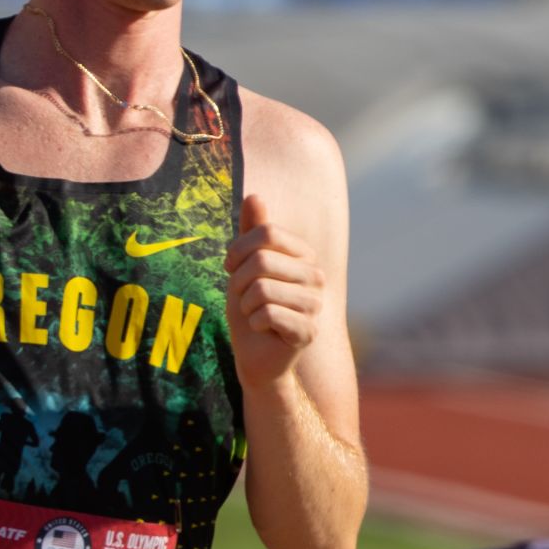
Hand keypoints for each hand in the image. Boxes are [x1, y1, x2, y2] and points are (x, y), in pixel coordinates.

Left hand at [223, 191, 326, 381]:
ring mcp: (316, 304)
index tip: (232, 268)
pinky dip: (253, 323)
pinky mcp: (308, 331)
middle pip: (261, 260)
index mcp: (304, 255)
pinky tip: (263, 330)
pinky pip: (267, 315)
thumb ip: (250, 232)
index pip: (266, 232)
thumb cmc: (249, 305)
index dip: (238, 250)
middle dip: (239, 281)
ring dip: (245, 305)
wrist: (254, 352)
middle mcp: (316, 276)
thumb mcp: (243, 265)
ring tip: (255, 314)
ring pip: (261, 289)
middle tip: (243, 297)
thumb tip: (254, 196)